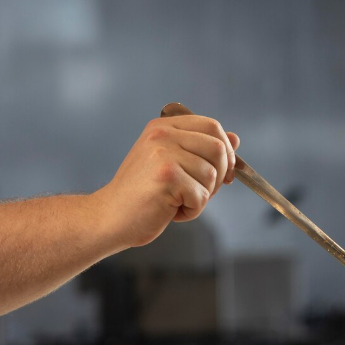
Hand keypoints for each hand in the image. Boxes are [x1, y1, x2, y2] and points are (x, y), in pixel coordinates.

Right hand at [96, 114, 240, 247]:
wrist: (110, 218)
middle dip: (219, 177)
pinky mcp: (167, 177)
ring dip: (201, 198)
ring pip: (212, 176)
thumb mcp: (172, 165)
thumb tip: (235, 139)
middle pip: (218, 149)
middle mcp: (163, 135)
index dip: (226, 151)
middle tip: (198, 193)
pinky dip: (191, 211)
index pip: (212, 126)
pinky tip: (170, 211)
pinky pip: (201, 197)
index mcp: (164, 127)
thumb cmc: (141, 196)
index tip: (223, 172)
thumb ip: (201, 150)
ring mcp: (164, 154)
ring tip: (176, 203)